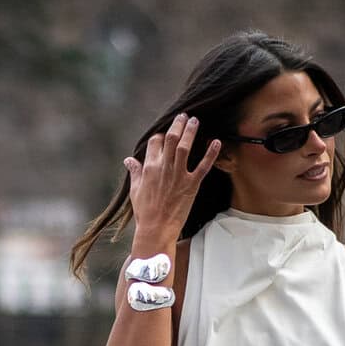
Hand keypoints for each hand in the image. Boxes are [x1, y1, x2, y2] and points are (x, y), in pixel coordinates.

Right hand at [123, 113, 220, 245]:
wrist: (156, 229)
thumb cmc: (145, 212)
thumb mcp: (135, 190)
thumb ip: (134, 172)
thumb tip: (128, 160)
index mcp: (149, 168)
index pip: (155, 142)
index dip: (161, 135)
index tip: (165, 133)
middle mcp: (163, 168)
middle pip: (170, 138)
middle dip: (177, 124)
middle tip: (184, 116)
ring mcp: (178, 175)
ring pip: (185, 146)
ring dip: (191, 131)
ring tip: (195, 121)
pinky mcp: (191, 184)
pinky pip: (203, 166)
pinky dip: (211, 153)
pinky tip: (216, 141)